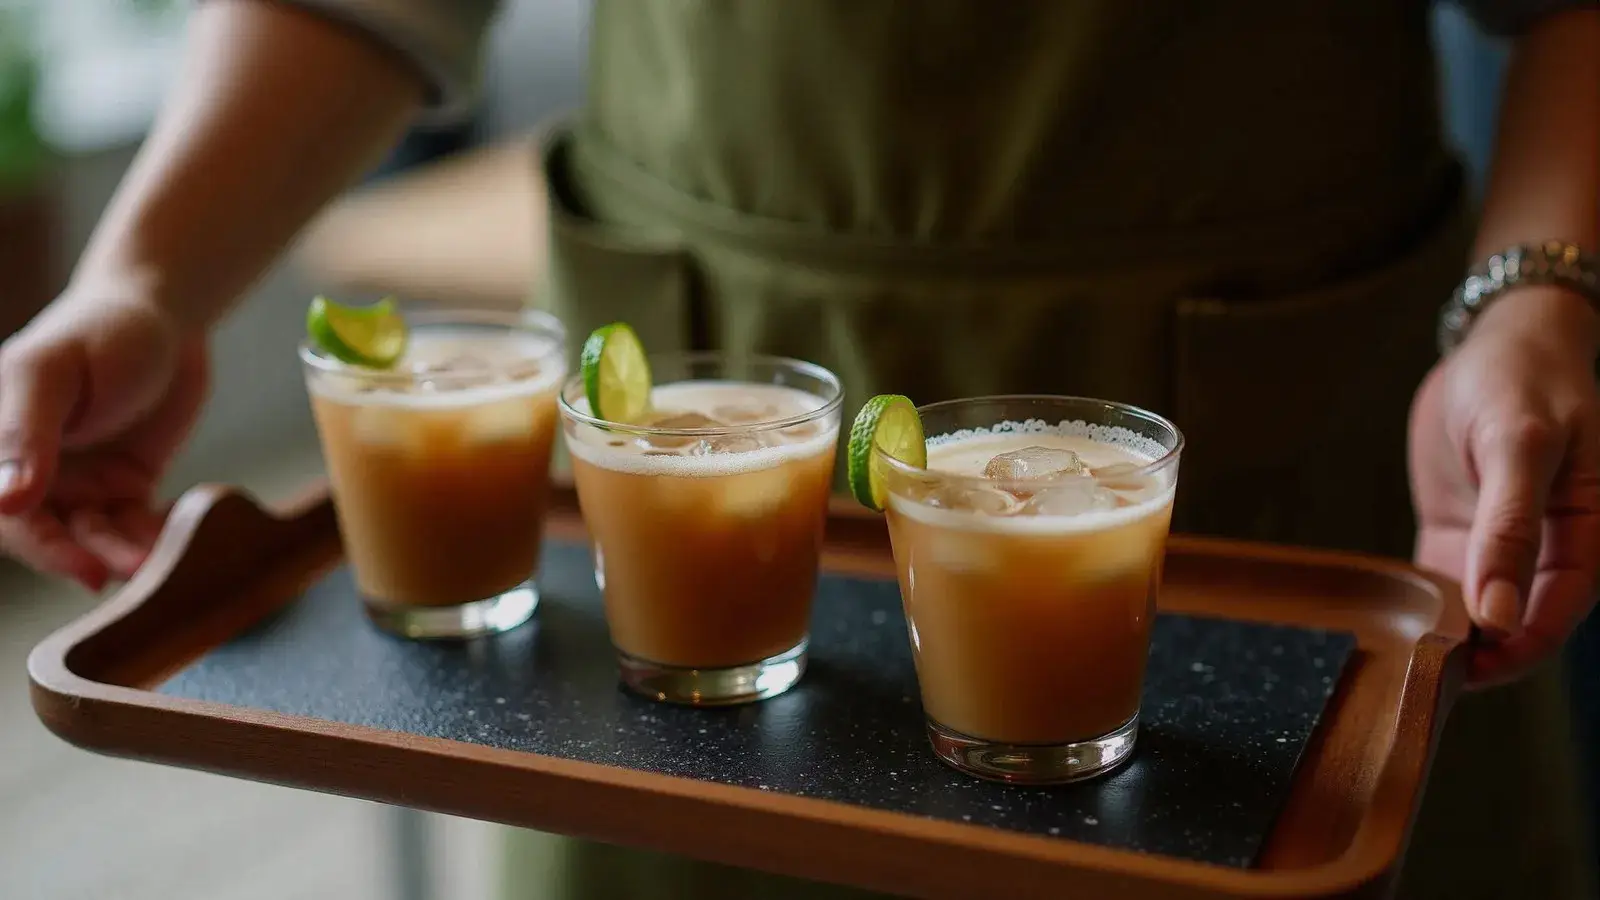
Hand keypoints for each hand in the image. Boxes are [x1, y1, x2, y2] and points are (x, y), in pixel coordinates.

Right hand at [0, 289, 208, 590]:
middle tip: (135, 572)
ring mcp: (80, 484)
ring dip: (128, 552)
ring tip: (164, 560)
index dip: (42, 547)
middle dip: (92, 557)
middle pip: (51, 535)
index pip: (7, 513)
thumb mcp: (48, 372)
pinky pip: (138, 526)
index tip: (87, 568)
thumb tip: (7, 503)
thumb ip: (24, 434)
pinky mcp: (125, 488)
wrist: (163, 317)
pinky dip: (159, 537)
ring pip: (97, 537)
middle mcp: (33, 473)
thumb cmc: (97, 331)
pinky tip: (187, 538)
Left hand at [1410, 286, 1599, 686]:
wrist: (1500, 342)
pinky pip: (1445, 589)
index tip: (1466, 674)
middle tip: (1420, 680)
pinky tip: (1391, 629)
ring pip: (1480, 615)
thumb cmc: (1525, 381)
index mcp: (1591, 533)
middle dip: (1478, 655)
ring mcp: (1505, 549)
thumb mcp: (1519, 445)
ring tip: (1401, 665)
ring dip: (1446, 640)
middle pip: (1519, 625)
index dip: (1518, 649)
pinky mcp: (1464, 540)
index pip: (1558, 612)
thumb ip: (1510, 528)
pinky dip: (1423, 610)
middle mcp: (1553, 550)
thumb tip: (1502, 614)